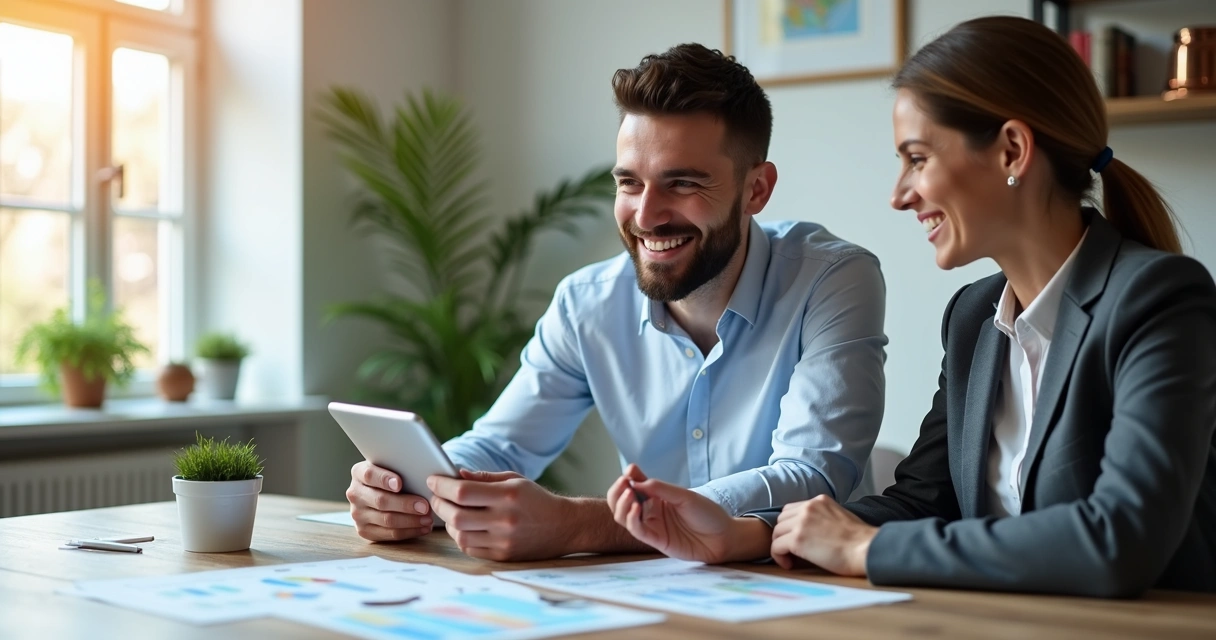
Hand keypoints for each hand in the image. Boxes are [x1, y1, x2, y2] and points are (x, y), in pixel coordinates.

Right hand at [347, 461, 433, 541]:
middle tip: (425, 506)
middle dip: (406, 504)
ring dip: (411, 520)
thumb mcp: (391, 467)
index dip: (384, 479)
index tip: (399, 484)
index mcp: (359, 473)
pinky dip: (409, 532)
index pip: (370, 475)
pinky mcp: (364, 531)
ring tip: (428, 518)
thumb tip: (423, 475)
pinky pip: (390, 534)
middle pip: (381, 501)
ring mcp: (358, 514)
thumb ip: (399, 467)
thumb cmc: (390, 477)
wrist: (377, 492)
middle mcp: (355, 494)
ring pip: (387, 520)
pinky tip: (422, 528)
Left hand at [427, 469, 573, 561]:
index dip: (442, 486)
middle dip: (439, 504)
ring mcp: (503, 541)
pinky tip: (463, 527)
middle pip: (456, 516)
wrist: (564, 526)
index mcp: (507, 496)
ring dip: (448, 523)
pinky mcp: (503, 556)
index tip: (433, 480)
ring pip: (460, 535)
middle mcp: (505, 520)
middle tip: (436, 497)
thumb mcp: (514, 480)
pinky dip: (461, 537)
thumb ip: (483, 478)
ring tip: (450, 512)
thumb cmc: (535, 499)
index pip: (463, 492)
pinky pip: (470, 549)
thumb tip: (455, 475)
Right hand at [607, 464, 770, 563]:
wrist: (723, 537)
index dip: (627, 479)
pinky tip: (636, 508)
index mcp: (656, 496)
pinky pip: (636, 530)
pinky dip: (632, 519)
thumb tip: (633, 481)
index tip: (629, 473)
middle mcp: (650, 510)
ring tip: (629, 494)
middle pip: (621, 502)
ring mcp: (652, 526)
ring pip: (623, 517)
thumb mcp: (684, 495)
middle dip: (617, 492)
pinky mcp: (655, 541)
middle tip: (623, 484)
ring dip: (622, 504)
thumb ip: (659, 488)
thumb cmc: (707, 514)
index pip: (633, 486)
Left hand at [770, 495, 876, 575]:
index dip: (791, 526)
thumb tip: (812, 531)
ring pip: (776, 533)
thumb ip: (823, 518)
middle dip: (784, 535)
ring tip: (792, 559)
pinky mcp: (797, 539)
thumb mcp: (840, 517)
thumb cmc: (859, 541)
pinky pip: (776, 546)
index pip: (792, 510)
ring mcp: (801, 522)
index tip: (798, 540)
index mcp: (819, 501)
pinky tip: (790, 565)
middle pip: (781, 520)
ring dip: (780, 546)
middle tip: (793, 551)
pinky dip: (779, 557)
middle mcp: (808, 507)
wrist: (866, 549)